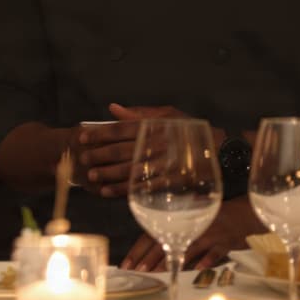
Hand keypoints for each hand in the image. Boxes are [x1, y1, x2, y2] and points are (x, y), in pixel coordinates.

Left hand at [71, 105, 185, 197]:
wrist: (216, 150)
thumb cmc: (188, 129)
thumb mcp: (167, 114)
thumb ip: (137, 113)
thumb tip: (112, 108)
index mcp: (154, 126)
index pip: (120, 129)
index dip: (99, 134)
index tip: (82, 138)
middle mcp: (156, 144)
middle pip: (121, 150)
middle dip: (99, 155)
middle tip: (84, 160)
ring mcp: (162, 164)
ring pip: (128, 170)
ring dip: (107, 175)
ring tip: (92, 177)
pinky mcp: (168, 181)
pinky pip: (141, 187)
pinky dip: (123, 190)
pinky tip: (109, 191)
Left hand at [120, 196, 264, 271]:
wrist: (243, 213)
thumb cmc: (211, 217)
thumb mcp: (189, 217)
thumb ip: (170, 226)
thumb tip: (148, 239)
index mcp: (176, 221)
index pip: (152, 235)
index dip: (138, 249)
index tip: (127, 264)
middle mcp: (189, 227)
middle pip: (165, 243)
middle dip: (149, 259)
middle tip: (137, 273)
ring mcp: (207, 234)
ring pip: (185, 249)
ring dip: (171, 262)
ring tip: (157, 274)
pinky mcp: (224, 242)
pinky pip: (214, 253)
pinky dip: (206, 261)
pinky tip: (197, 269)